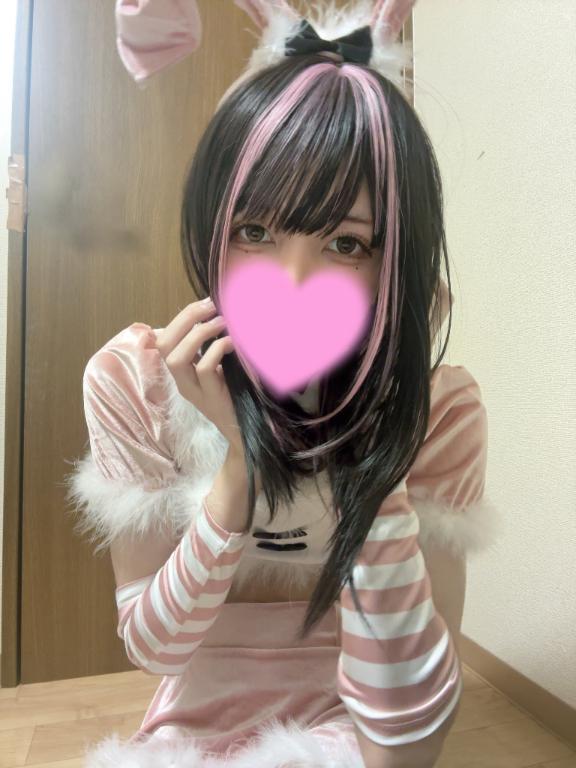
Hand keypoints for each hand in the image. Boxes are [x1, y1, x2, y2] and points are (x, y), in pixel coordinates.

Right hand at [154, 298, 244, 456]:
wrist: (247, 430)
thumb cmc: (237, 394)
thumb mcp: (223, 366)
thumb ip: (216, 346)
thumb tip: (223, 314)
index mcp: (183, 371)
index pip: (165, 338)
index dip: (182, 317)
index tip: (206, 303)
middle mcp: (182, 381)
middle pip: (164, 344)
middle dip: (185, 319)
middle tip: (210, 307)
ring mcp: (194, 391)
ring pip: (175, 358)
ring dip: (198, 334)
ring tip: (221, 323)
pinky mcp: (211, 399)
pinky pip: (205, 369)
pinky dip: (217, 350)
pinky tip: (232, 344)